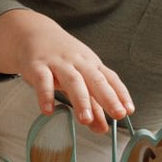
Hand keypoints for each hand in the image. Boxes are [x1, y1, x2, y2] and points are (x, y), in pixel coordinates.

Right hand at [0, 9, 132, 133]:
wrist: (33, 33)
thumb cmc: (61, 58)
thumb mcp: (79, 78)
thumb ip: (91, 105)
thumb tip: (103, 129)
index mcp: (91, 64)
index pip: (110, 78)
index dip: (121, 94)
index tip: (128, 110)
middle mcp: (78, 62)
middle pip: (95, 79)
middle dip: (107, 97)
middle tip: (117, 115)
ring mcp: (58, 63)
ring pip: (72, 80)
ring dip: (81, 100)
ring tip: (85, 120)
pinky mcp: (37, 66)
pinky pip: (43, 80)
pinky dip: (46, 95)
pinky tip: (49, 110)